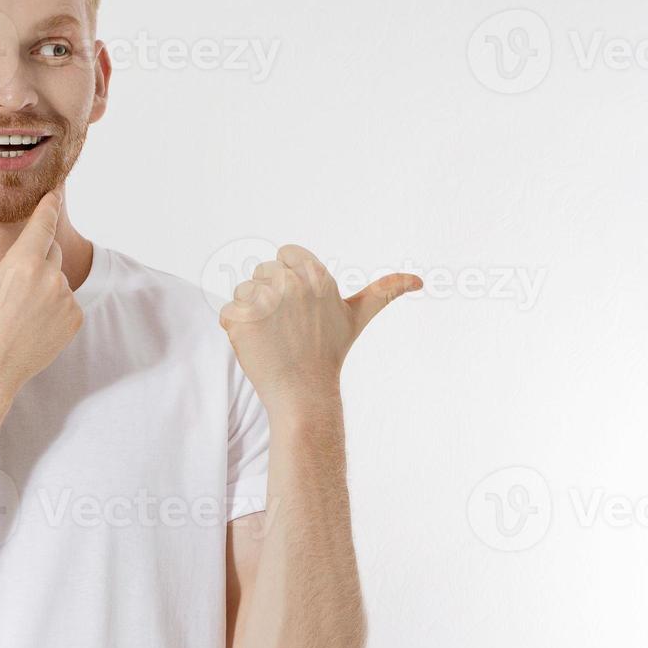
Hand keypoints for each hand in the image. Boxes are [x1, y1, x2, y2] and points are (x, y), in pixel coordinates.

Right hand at [0, 188, 83, 395]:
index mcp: (25, 263)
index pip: (44, 222)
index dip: (49, 205)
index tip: (54, 194)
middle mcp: (51, 279)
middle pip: (50, 251)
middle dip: (35, 257)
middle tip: (11, 281)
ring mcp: (66, 301)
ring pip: (58, 278)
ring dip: (44, 284)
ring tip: (18, 308)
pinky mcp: (75, 320)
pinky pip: (68, 301)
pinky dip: (54, 305)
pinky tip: (33, 321)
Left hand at [218, 244, 421, 414]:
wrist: (304, 393)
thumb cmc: (330, 353)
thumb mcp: (357, 317)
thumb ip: (384, 292)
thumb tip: (420, 281)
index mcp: (315, 274)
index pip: (284, 255)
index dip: (288, 279)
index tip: (299, 306)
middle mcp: (289, 281)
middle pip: (261, 271)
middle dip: (269, 295)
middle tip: (287, 325)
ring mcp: (263, 300)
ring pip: (242, 291)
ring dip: (252, 312)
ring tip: (274, 336)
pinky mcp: (240, 319)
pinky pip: (228, 312)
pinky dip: (237, 330)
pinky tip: (258, 345)